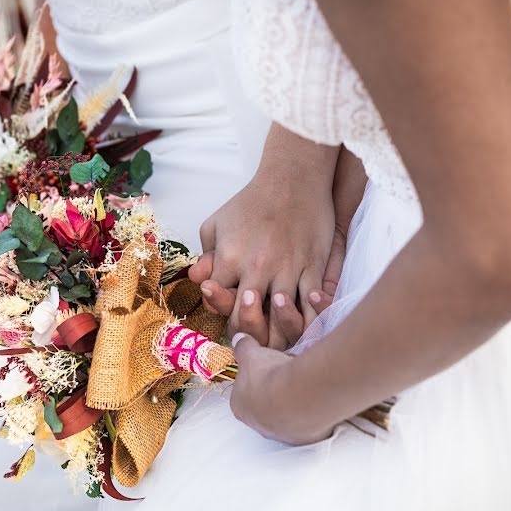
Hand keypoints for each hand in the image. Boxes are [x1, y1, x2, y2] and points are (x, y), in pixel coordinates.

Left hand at [195, 213, 347, 344]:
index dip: (222, 310)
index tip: (228, 309)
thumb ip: (206, 255)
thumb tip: (197, 282)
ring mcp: (287, 269)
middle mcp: (257, 268)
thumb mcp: (217, 223)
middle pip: (247, 319)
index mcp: (229, 258)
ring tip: (275, 331)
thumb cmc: (252, 201)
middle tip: (250, 332)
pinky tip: (303, 321)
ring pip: (281, 319)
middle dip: (246, 330)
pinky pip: (312, 305)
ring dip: (277, 331)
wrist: (293, 178)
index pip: (218, 302)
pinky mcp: (313, 267)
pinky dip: (308, 318)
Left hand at [229, 333, 332, 444]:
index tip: (268, 367)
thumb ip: (243, 347)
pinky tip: (314, 396)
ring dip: (292, 402)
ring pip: (285, 416)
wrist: (301, 395)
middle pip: (264, 406)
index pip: (243, 392)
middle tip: (286, 374)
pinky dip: (309, 411)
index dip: (256, 377)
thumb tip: (238, 339)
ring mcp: (281, 434)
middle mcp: (257, 425)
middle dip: (274, 391)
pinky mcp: (303, 439)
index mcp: (240, 407)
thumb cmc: (270, 375)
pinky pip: (305, 423)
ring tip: (302, 383)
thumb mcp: (252, 354)